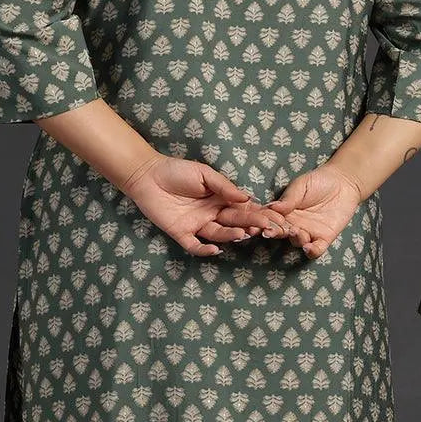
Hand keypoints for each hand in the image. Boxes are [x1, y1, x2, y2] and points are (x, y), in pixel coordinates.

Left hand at [122, 153, 294, 256]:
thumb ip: (224, 186)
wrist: (147, 175)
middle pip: (234, 221)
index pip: (243, 208)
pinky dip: (205, 250)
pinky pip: (195, 246)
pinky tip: (215, 250)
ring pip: (218, 234)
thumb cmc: (176, 171)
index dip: (257, 213)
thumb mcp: (204, 174)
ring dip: (231, 235)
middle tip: (263, 227)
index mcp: (220, 199)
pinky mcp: (181, 233)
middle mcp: (212, 214)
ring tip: (242, 233)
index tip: (273, 217)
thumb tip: (247, 197)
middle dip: (250, 224)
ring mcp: (197, 225)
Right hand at [263, 160, 364, 257]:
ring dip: (294, 239)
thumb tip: (273, 207)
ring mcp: (308, 233)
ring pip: (296, 242)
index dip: (261, 221)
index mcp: (284, 212)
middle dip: (273, 233)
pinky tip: (308, 247)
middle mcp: (293, 224)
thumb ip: (289, 198)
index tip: (257, 222)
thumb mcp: (301, 185)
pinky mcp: (324, 238)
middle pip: (280, 232)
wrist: (344, 182)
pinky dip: (311, 251)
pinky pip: (315, 250)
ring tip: (295, 231)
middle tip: (268, 231)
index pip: (269, 219)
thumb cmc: (319, 181)